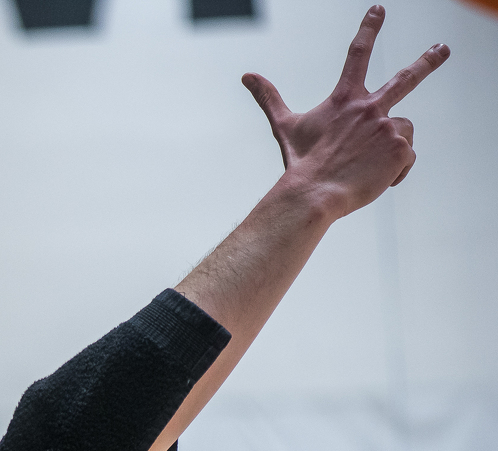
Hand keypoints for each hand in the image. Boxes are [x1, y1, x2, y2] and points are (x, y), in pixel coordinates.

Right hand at [243, 6, 448, 219]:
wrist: (314, 193)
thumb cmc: (300, 161)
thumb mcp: (284, 126)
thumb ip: (269, 97)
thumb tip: (246, 75)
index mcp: (345, 99)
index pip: (357, 55)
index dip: (368, 29)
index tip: (378, 10)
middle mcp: (370, 108)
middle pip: (406, 78)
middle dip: (427, 62)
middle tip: (442, 49)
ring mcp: (387, 127)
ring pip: (401, 132)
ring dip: (389, 149)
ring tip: (366, 167)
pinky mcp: (400, 149)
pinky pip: (406, 157)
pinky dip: (395, 171)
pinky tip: (375, 180)